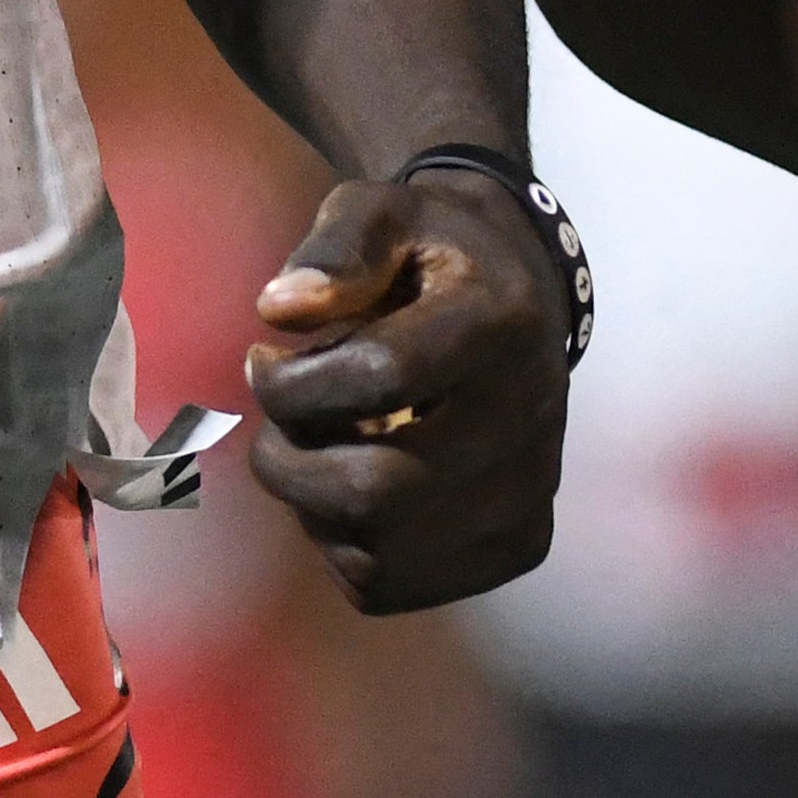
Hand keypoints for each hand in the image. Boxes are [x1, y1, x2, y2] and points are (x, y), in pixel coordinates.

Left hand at [239, 164, 569, 613]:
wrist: (518, 290)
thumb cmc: (426, 253)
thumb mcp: (380, 212)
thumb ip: (333, 248)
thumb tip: (279, 310)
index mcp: (501, 321)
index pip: (381, 377)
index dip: (293, 381)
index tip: (264, 357)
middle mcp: (532, 413)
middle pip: (376, 492)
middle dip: (288, 463)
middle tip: (275, 424)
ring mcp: (533, 488)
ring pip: (377, 551)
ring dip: (311, 508)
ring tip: (315, 450)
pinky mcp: (521, 542)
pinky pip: (392, 585)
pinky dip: (344, 547)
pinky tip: (352, 488)